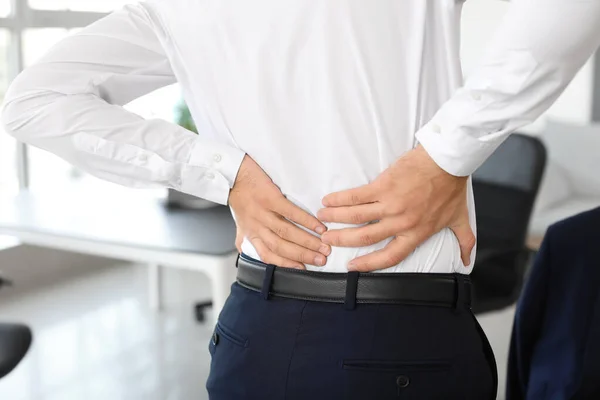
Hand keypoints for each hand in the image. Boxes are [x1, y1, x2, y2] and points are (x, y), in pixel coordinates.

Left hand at [229, 155, 330, 268]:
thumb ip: (246, 239)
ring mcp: (262, 212)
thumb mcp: (240, 222)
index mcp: (250, 234)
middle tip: (321, 260)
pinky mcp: (269, 198)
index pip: (268, 255)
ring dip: (307, 241)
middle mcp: (256, 226)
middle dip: (303, 255)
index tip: (303, 270)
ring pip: (286, 232)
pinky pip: (290, 213)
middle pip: (281, 246)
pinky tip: (318, 226)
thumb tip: (250, 253)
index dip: (286, 264)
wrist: (232, 173)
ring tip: (323, 246)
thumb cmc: (240, 196)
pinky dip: (306, 221)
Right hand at [317, 145, 474, 271]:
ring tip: (321, 219)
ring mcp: (390, 203)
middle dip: (342, 240)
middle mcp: (400, 222)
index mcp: (416, 233)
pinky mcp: (383, 185)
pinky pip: (356, 195)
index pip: (389, 256)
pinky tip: (328, 200)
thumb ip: (464, 241)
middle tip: (327, 240)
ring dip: (335, 219)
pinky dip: (339, 199)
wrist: (447, 161)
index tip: (352, 266)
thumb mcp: (459, 219)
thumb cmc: (452, 188)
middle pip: (365, 238)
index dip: (369, 264)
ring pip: (356, 217)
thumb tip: (467, 261)